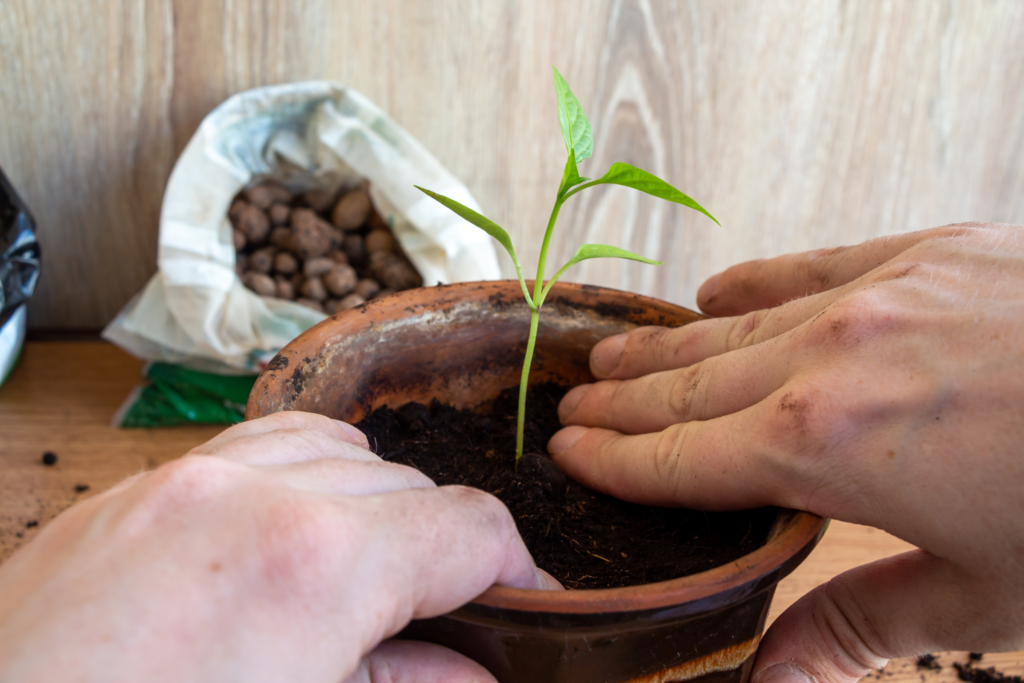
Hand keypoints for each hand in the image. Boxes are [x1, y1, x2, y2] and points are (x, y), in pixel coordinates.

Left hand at [0, 412, 557, 682]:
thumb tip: (470, 672)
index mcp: (315, 566)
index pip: (468, 527)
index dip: (514, 569)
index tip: (520, 604)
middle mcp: (252, 495)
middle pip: (408, 486)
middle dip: (437, 551)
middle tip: (438, 621)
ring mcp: (183, 481)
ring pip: (335, 447)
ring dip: (371, 503)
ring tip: (368, 574)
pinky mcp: (133, 492)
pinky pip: (253, 447)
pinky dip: (299, 476)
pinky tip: (292, 531)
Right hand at [548, 222, 1023, 680]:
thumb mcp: (985, 596)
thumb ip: (861, 627)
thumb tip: (769, 677)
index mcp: (824, 448)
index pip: (680, 457)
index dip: (613, 460)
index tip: (565, 455)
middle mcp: (826, 357)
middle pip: (688, 385)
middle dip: (621, 403)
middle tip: (568, 408)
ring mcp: (876, 293)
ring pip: (733, 326)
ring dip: (666, 347)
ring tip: (609, 358)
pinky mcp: (929, 253)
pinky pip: (810, 264)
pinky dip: (752, 285)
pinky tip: (713, 293)